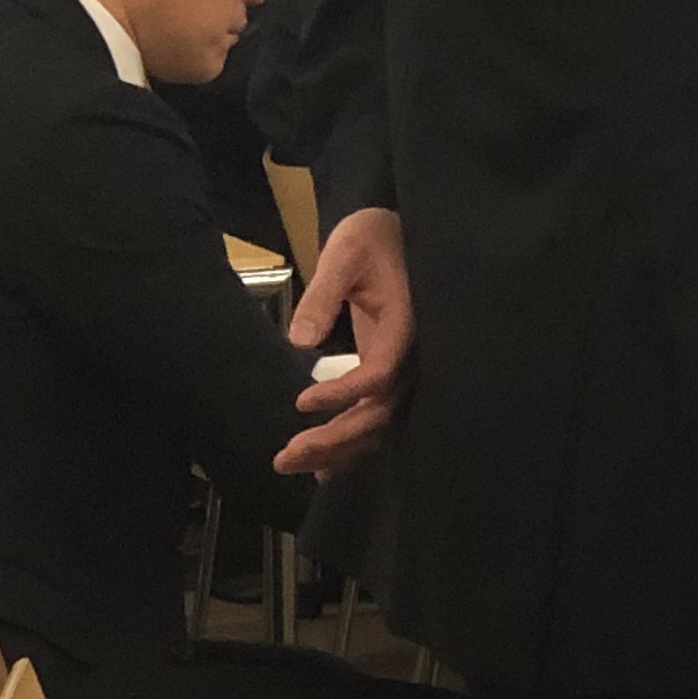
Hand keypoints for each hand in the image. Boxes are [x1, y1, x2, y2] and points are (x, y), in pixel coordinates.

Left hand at [278, 208, 409, 475]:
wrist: (398, 233)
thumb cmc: (373, 237)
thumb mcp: (345, 253)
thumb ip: (323, 294)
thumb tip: (299, 340)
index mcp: (406, 327)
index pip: (379, 376)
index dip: (343, 395)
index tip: (301, 401)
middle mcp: (411, 356)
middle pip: (379, 414)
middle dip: (335, 439)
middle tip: (285, 456)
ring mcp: (403, 367)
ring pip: (378, 423)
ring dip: (338, 449)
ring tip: (292, 464)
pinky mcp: (390, 371)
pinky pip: (375, 416)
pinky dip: (350, 443)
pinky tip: (322, 465)